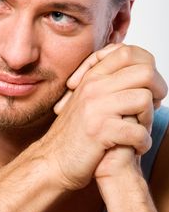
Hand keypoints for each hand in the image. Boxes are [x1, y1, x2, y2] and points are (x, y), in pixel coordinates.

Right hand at [43, 44, 166, 190]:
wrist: (53, 160)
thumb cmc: (75, 133)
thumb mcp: (87, 99)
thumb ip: (107, 82)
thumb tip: (142, 72)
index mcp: (92, 77)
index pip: (128, 52)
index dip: (147, 66)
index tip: (147, 86)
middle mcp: (93, 87)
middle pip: (145, 71)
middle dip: (158, 89)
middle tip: (154, 105)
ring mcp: (95, 107)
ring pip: (144, 99)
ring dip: (150, 118)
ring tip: (141, 130)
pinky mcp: (99, 131)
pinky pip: (138, 131)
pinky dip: (143, 143)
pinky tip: (135, 147)